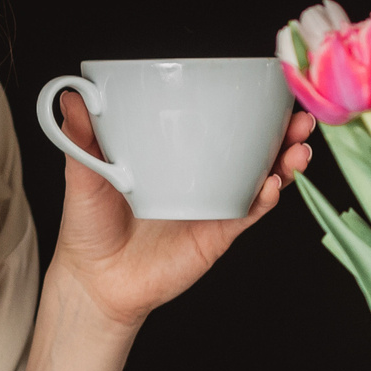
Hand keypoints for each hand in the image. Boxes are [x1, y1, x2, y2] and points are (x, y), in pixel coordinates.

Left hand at [47, 93, 314, 330]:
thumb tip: (70, 95)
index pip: (220, 126)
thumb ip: (81, 137)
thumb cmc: (90, 225)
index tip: (273, 90)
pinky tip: (271, 186)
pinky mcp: (215, 235)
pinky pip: (247, 214)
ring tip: (297, 151)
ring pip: (262, 180)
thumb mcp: (83, 174)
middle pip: (256, 150)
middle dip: (285, 134)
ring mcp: (213, 206)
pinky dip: (263, 199)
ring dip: (286, 164)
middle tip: (300, 119)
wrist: (93, 280)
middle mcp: (202, 178)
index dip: (251, 109)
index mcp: (177, 156)